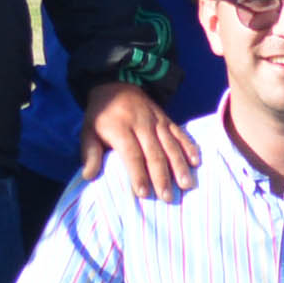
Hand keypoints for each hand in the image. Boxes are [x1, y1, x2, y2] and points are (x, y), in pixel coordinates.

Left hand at [83, 81, 197, 201]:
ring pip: (170, 145)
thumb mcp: (88, 131)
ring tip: (186, 185)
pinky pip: (180, 133)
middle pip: (154, 153)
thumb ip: (90, 153)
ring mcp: (156, 120)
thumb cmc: (101, 116)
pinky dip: (189, 147)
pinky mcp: (166, 118)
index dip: (138, 174)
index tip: (143, 193)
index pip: (131, 154)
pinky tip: (196, 162)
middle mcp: (141, 124)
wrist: (116, 84)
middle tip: (168, 198)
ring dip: (179, 165)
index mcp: (120, 128)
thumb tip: (89, 176)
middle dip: (162, 176)